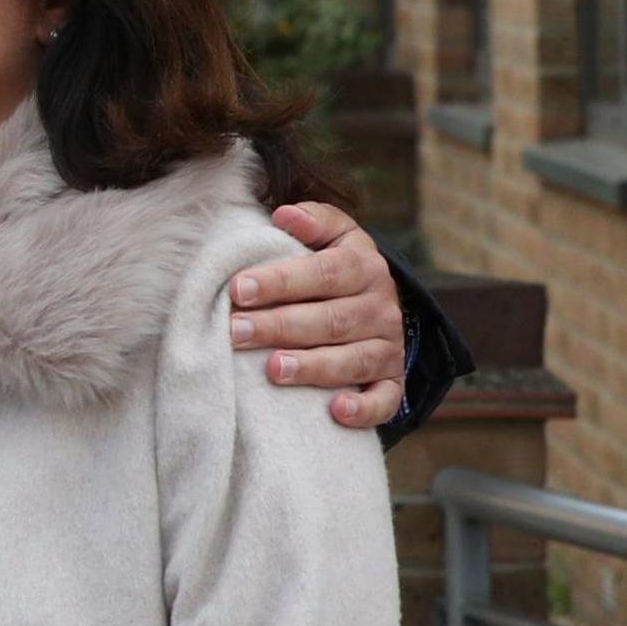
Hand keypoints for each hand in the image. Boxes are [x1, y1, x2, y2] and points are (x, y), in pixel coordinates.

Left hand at [231, 198, 405, 430]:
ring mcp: (388, 348)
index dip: (281, 280)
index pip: (324, 272)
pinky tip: (336, 410)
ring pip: (352, 360)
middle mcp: (381, 308)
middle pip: (331, 319)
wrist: (377, 307)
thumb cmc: (336, 270)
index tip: (237, 288)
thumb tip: (284, 214)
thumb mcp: (334, 237)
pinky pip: (384, 400)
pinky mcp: (391, 382)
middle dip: (280, 326)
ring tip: (272, 369)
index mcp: (365, 267)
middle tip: (235, 331)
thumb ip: (314, 222)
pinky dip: (364, 409)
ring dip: (312, 366)